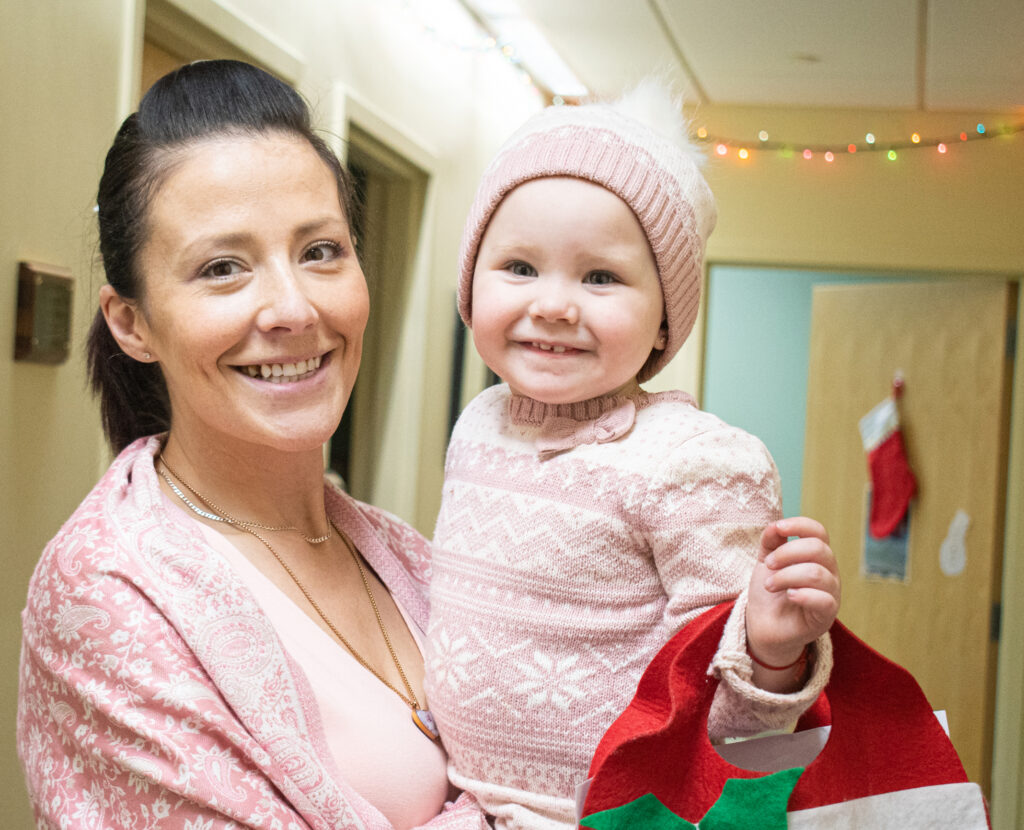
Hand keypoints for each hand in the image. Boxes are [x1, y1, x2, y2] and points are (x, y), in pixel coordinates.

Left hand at [745, 517, 840, 676]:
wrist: (764, 626)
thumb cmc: (770, 591)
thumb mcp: (765, 561)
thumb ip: (771, 542)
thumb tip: (776, 526)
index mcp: (816, 556)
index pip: (819, 532)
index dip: (799, 525)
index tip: (778, 529)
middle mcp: (829, 572)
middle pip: (818, 549)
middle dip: (787, 553)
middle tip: (768, 565)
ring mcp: (831, 594)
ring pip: (817, 573)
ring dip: (786, 576)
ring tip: (769, 585)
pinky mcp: (826, 616)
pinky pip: (824, 600)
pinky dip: (803, 595)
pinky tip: (789, 596)